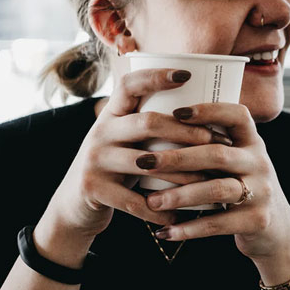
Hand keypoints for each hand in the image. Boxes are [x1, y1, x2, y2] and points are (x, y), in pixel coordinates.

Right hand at [36, 69, 231, 245]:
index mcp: (110, 114)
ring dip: (182, 174)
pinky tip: (180, 215)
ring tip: (209, 180)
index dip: (157, 76)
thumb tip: (204, 112)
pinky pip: (135, 201)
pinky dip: (160, 209)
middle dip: (185, 131)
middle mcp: (100, 131)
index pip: (130, 84)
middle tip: (215, 140)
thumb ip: (148, 125)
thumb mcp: (123, 140)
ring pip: (146, 163)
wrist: (73, 204)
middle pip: (147, 123)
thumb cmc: (115, 167)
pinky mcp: (93, 188)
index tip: (187, 74)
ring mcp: (94, 160)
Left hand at [134, 102, 289, 261]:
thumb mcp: (237, 161)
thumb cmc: (242, 187)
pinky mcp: (257, 221)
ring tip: (152, 202)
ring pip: (216, 190)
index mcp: (252, 142)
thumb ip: (212, 145)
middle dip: (177, 158)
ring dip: (180, 195)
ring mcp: (261, 192)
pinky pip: (218, 224)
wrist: (277, 231)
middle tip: (144, 162)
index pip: (236, 115)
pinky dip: (189, 228)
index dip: (209, 111)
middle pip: (217, 154)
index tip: (176, 113)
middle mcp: (259, 163)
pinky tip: (166, 231)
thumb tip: (158, 126)